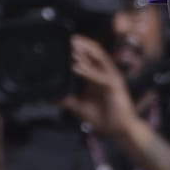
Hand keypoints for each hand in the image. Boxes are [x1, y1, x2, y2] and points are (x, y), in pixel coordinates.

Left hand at [62, 32, 144, 146]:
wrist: (119, 131)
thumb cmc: (104, 118)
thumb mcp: (79, 107)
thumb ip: (66, 100)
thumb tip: (50, 97)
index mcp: (97, 76)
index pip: (88, 57)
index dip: (78, 49)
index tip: (63, 43)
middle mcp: (105, 73)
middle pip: (94, 53)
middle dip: (82, 44)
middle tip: (67, 38)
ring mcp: (111, 77)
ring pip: (100, 59)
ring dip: (86, 52)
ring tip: (73, 46)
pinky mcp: (115, 86)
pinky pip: (100, 76)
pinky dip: (88, 71)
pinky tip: (77, 68)